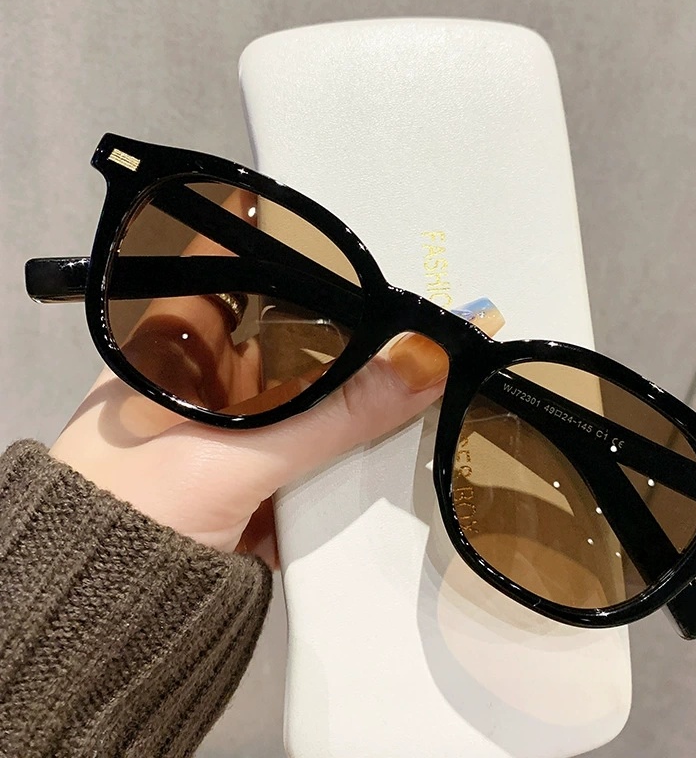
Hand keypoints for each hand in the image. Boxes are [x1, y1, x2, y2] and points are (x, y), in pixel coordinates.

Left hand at [50, 189, 502, 564]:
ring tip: (420, 353)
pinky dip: (351, 437)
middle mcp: (206, 380)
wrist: (109, 624)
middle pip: (287, 333)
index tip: (354, 237)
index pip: (235, 273)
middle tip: (411, 303)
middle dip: (345, 326)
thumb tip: (420, 363)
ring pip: (309, 390)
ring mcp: (236, 429)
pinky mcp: (262, 474)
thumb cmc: (132, 516)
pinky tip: (394, 418)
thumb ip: (333, 413)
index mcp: (175, 348)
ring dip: (354, 387)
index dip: (289, 249)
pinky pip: (318, 441)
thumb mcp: (236, 456)